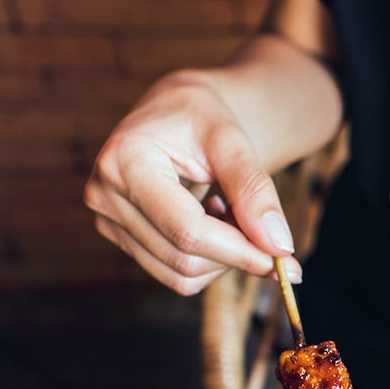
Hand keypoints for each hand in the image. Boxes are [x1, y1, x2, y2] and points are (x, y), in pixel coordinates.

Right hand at [84, 70, 301, 294]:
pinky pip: (173, 273)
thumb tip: (279, 246)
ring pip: (179, 275)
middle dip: (235, 254)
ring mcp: (107, 221)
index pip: (187, 230)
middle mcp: (104, 196)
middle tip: (263, 226)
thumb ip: (256, 191)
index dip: (239, 252)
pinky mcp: (119, 238)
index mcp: (125, 162)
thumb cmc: (201, 117)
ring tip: (231, 210)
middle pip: (183, 258)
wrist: (174, 113)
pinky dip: (206, 259)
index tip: (285, 260)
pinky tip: (212, 221)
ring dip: (221, 257)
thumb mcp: (233, 141)